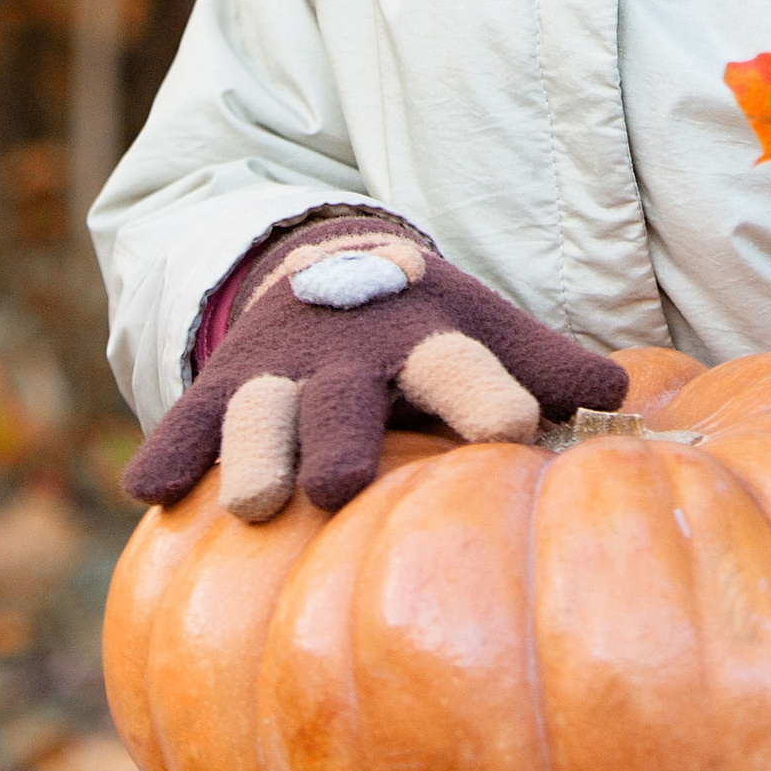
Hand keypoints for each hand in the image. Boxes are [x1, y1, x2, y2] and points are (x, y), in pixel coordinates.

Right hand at [121, 209, 630, 521]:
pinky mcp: (223, 385)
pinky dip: (168, 450)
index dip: (488, 395)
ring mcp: (279, 369)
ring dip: (254, 452)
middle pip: (345, 396)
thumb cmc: (427, 329)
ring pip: (261, 411)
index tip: (512, 432)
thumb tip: (624, 399)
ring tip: (252, 504)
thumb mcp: (486, 332)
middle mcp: (349, 354)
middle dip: (338, 437)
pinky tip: (146, 489)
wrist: (329, 267)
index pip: (463, 366)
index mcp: (427, 339)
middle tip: (334, 487)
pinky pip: (189, 419)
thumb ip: (548, 369)